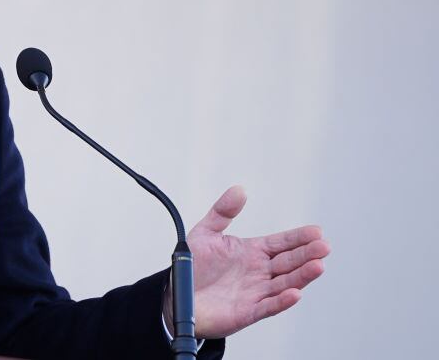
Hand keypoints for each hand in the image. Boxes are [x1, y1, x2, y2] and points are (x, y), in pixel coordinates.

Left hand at [163, 185, 329, 338]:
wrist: (177, 296)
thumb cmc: (194, 267)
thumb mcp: (205, 233)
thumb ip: (222, 211)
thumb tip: (239, 190)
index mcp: (252, 252)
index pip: (281, 243)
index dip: (298, 237)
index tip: (317, 231)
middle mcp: (258, 272)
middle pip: (289, 262)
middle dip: (307, 254)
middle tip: (324, 246)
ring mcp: (256, 292)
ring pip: (285, 283)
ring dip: (302, 276)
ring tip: (318, 265)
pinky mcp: (248, 311)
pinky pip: (268, 306)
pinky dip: (282, 301)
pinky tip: (295, 293)